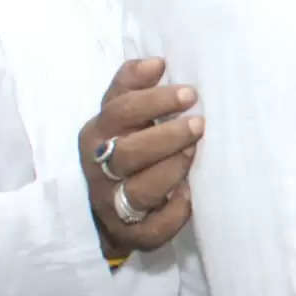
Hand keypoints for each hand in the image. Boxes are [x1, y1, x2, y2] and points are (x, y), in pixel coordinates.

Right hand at [80, 57, 202, 255]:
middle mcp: (99, 169)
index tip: (190, 93)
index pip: (120, 111)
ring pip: (140, 191)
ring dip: (172, 171)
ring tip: (194, 154)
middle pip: (128, 153)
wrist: (104, 208)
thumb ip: (133, 86)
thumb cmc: (123, 146)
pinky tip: (189, 196)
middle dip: (168, 137)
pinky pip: (154, 229)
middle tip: (199, 124)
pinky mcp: (130, 234)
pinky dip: (174, 214)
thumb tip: (157, 62)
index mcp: (96, 134)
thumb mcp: (120, 115)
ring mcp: (112, 204)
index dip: (155, 101)